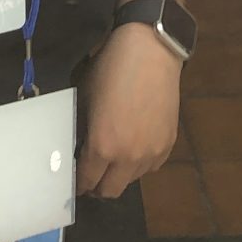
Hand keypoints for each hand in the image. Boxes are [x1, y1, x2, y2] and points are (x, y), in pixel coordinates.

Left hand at [77, 22, 182, 198]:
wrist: (151, 51)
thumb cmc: (111, 69)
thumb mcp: (85, 97)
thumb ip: (82, 129)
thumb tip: (79, 146)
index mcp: (103, 146)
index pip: (86, 180)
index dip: (77, 183)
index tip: (74, 180)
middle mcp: (128, 157)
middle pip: (110, 190)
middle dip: (97, 185)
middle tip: (91, 173)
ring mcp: (151, 153)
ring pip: (131, 180)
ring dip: (119, 173)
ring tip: (114, 155)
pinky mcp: (168, 145)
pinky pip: (150, 166)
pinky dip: (139, 162)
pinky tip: (134, 144)